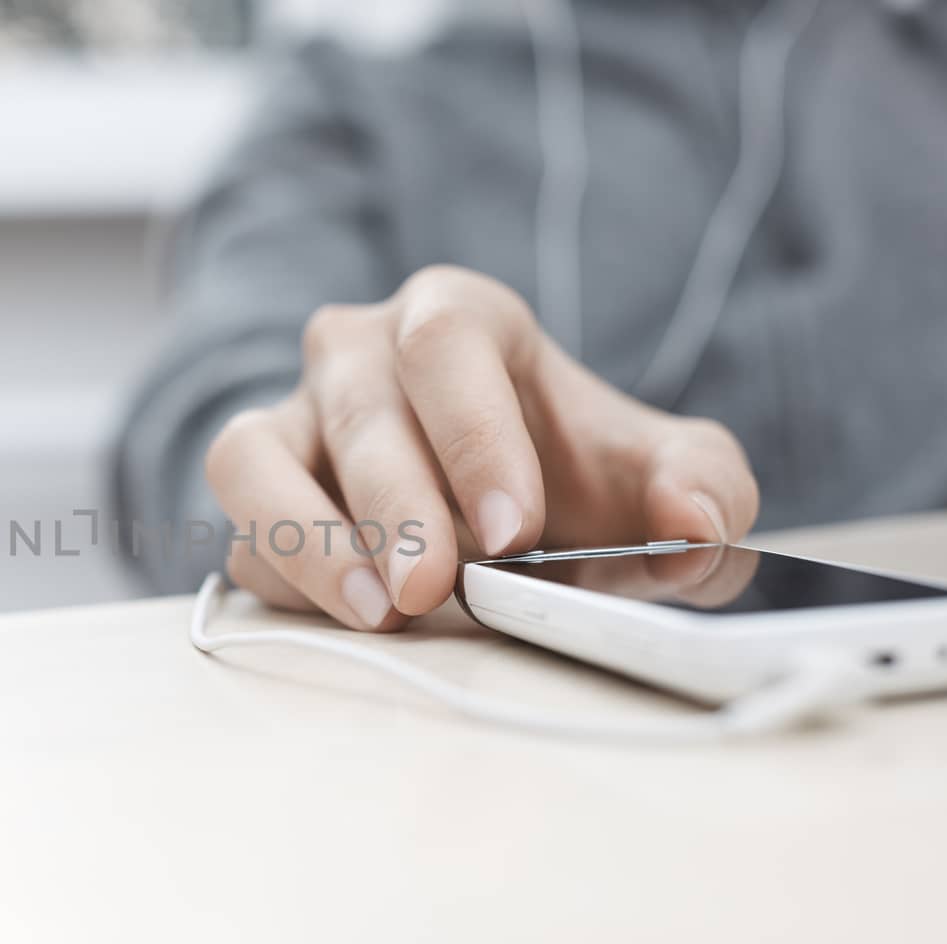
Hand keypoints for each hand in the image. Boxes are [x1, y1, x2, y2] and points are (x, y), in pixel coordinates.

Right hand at [204, 266, 759, 630]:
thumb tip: (694, 524)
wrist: (514, 525)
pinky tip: (350, 621)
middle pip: (358, 401)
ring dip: (308, 537)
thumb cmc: (578, 484)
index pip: (445, 336)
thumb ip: (706, 487)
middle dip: (395, 502)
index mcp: (456, 319)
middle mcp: (360, 355)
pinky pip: (240, 530)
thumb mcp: (666, 477)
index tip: (513, 529)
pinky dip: (284, 579)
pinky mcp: (258, 498)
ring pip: (254, 455)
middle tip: (435, 588)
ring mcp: (294, 422)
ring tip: (378, 613)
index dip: (472, 428)